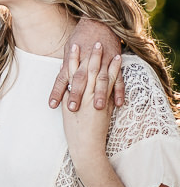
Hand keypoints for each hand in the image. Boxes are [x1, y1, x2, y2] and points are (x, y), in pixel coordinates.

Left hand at [49, 20, 124, 110]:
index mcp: (74, 59)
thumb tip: (60, 78)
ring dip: (99, 94)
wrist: (98, 20)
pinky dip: (119, 91)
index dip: (57, 91)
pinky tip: (118, 103)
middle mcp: (87, 61)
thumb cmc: (81, 36)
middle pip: (80, 80)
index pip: (63, 78)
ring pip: (101, 80)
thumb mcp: (69, 47)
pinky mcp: (115, 63)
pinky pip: (119, 79)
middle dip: (77, 94)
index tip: (52, 105)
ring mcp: (103, 62)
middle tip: (73, 109)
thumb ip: (66, 65)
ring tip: (97, 107)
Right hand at [61, 42, 121, 162]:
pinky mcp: (105, 103)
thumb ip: (69, 98)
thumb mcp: (68, 113)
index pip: (71, 72)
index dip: (72, 58)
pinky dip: (114, 70)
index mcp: (72, 95)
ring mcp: (94, 97)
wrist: (85, 146)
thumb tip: (68, 88)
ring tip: (104, 46)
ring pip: (98, 73)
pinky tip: (117, 60)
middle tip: (91, 40)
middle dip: (88, 54)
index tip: (73, 46)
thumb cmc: (76, 131)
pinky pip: (111, 82)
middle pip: (85, 69)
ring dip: (102, 58)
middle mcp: (83, 94)